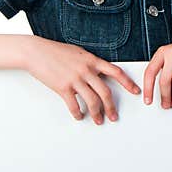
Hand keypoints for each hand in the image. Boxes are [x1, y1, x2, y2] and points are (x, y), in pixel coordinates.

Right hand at [24, 37, 139, 123]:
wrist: (36, 52)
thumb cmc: (55, 51)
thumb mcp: (78, 53)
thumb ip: (90, 63)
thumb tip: (98, 74)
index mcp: (92, 60)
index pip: (116, 72)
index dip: (128, 83)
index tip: (136, 91)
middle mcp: (86, 70)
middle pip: (105, 92)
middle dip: (111, 107)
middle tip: (114, 116)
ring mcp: (75, 79)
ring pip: (92, 101)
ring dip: (97, 114)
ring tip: (99, 120)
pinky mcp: (63, 88)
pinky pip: (74, 105)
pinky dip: (78, 114)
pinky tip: (80, 116)